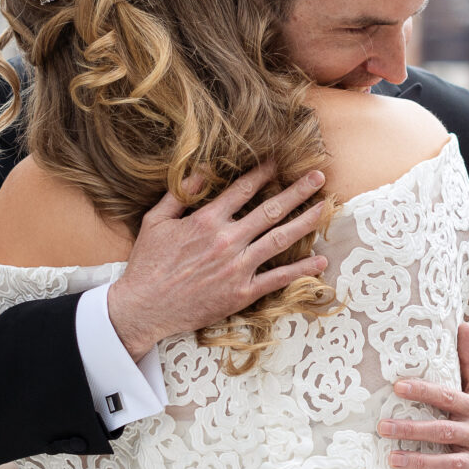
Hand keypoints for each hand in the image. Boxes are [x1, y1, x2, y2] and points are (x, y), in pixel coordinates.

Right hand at [106, 162, 328, 357]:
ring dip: (305, 222)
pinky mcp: (241, 292)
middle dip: (297, 191)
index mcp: (206, 221)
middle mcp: (226, 241)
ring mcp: (237, 268)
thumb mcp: (155, 221)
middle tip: (318, 177)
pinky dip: (301, 269)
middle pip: (270, 210)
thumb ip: (178, 195)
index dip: (263, 172)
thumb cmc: (147, 265)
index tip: (280, 160)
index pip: (242, 189)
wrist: (144, 308)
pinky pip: (277, 279)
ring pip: (279, 239)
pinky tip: (320, 260)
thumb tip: (200, 172)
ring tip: (325, 208)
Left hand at [379, 323, 468, 468]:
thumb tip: (462, 324)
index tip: (398, 386)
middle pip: (444, 432)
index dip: (424, 391)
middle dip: (413, 430)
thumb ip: (468, 360)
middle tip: (383, 427)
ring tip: (392, 459)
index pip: (448, 398)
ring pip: (448, 464)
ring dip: (419, 462)